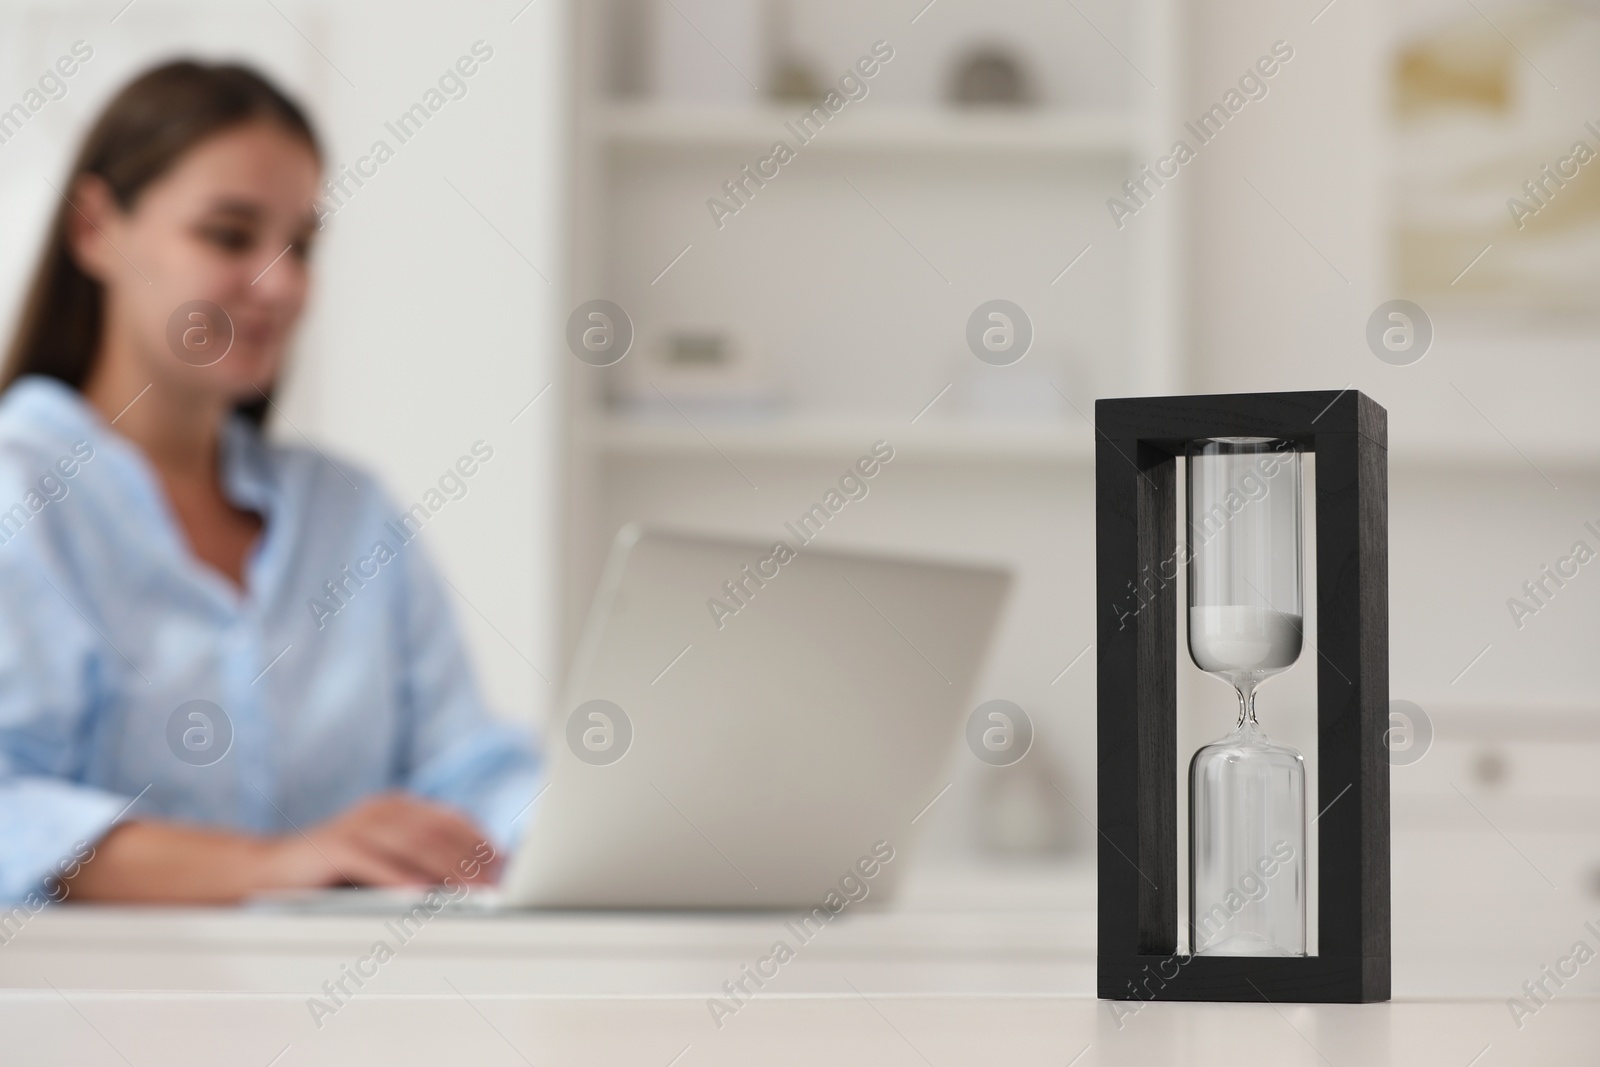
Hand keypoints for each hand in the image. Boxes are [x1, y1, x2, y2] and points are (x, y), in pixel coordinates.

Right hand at [264, 792, 500, 889]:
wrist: (265, 873)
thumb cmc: (333, 874)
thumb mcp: (385, 863)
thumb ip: (423, 863)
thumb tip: (474, 882)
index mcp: (398, 807)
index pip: (452, 821)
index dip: (482, 844)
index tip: (507, 869)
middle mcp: (381, 809)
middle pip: (439, 832)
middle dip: (472, 860)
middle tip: (497, 887)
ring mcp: (357, 824)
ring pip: (412, 844)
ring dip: (446, 870)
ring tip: (471, 893)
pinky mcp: (332, 845)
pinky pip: (372, 861)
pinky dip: (399, 878)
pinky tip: (420, 895)